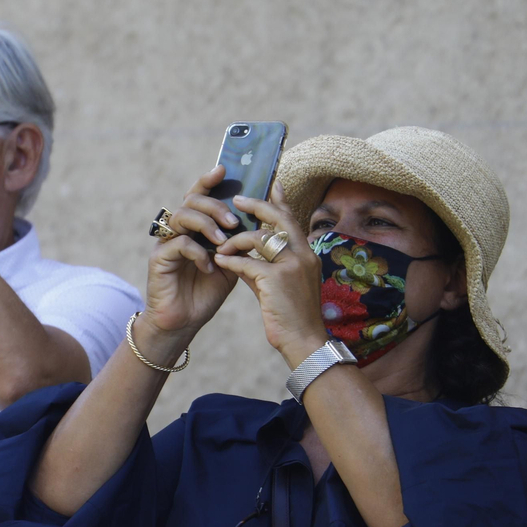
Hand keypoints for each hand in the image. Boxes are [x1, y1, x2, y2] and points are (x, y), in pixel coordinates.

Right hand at [139, 167, 241, 355]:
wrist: (185, 322)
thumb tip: (262, 221)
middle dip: (215, 206)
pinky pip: (179, 243)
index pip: (200, 195)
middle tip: (234, 221)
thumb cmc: (206, 292)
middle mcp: (179, 230)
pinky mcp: (159, 259)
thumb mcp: (231, 263)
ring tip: (223, 240)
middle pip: (192, 200)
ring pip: (183, 215)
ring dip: (207, 224)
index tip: (224, 170)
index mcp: (196, 227)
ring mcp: (167, 242)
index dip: (208, 180)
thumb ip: (240, 242)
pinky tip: (209, 266)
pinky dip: (197, 252)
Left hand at [213, 187, 327, 367]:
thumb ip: (264, 267)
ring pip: (259, 237)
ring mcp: (292, 265)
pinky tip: (220, 261)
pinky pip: (247, 261)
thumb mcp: (279, 286)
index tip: (273, 184)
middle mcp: (303, 255)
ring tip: (221, 246)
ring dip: (236, 240)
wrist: (304, 342)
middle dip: (257, 205)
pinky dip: (231, 260)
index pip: (293, 220)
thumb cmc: (291, 317)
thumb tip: (242, 254)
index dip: (281, 201)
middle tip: (237, 200)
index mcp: (307, 255)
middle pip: (279, 218)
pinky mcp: (277, 279)